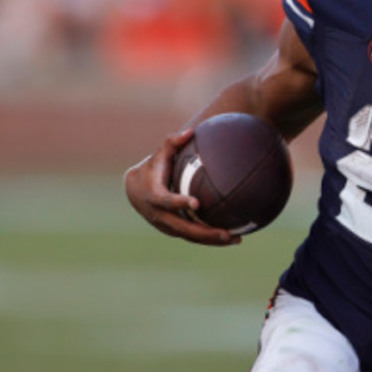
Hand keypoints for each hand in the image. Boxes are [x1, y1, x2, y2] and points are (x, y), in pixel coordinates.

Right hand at [123, 128, 240, 245]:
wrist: (135, 191)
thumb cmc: (152, 168)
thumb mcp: (159, 155)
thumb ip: (172, 142)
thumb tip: (190, 131)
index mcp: (154, 196)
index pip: (167, 201)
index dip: (180, 202)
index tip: (197, 202)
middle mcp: (159, 215)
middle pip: (183, 228)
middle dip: (205, 232)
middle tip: (227, 233)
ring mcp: (166, 226)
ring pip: (190, 236)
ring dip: (211, 240)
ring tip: (236, 239)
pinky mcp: (173, 231)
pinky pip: (193, 237)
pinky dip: (209, 240)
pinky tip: (232, 238)